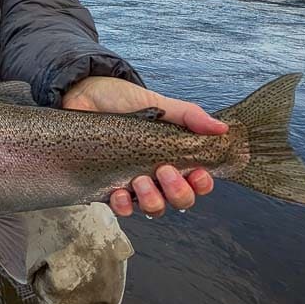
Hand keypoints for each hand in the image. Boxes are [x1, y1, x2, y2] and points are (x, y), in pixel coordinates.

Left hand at [63, 76, 227, 218]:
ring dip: (152, 200)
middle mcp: (156, 175)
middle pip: (180, 201)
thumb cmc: (121, 99)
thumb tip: (221, 128)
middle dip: (177, 192)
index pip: (198, 182)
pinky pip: (122, 209)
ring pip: (153, 209)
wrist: (83, 94)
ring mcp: (133, 183)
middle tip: (163, 170)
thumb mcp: (159, 103)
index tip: (196, 172)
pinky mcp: (108, 187)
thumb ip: (189, 116)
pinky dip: (124, 206)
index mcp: (173, 156)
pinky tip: (119, 193)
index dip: (202, 184)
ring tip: (140, 180)